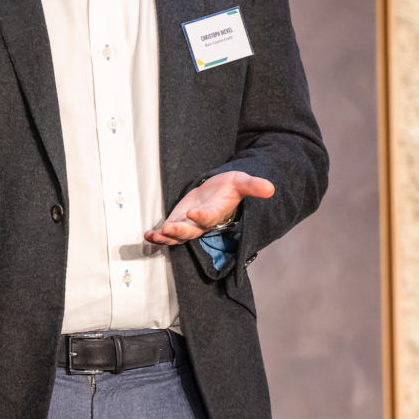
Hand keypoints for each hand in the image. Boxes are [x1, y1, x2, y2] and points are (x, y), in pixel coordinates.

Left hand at [144, 170, 273, 245]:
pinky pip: (166, 233)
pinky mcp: (177, 222)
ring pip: (176, 236)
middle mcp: (201, 223)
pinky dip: (157, 236)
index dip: (202, 217)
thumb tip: (271, 188)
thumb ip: (254, 186)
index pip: (209, 217)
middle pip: (190, 231)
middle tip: (169, 229)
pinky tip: (148, 235)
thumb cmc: (230, 188)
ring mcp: (188, 225)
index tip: (195, 214)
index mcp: (216, 213)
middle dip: (180, 231)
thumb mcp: (242, 182)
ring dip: (165, 237)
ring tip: (154, 235)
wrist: (219, 193)